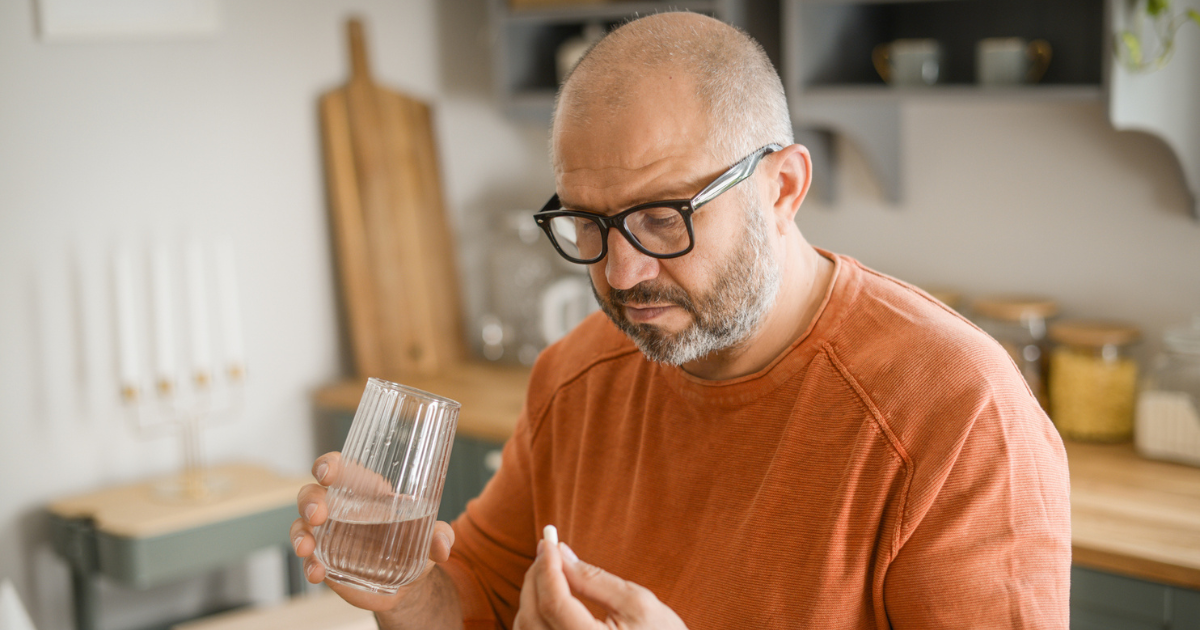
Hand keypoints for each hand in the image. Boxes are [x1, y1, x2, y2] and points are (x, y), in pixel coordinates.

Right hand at [290, 452, 455, 611]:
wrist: (408, 584)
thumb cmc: (416, 546)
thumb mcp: (430, 538)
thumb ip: (440, 536)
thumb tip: (444, 545)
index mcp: (365, 492)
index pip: (341, 468)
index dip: (329, 465)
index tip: (328, 472)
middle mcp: (341, 509)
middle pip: (312, 494)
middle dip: (310, 501)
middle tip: (318, 515)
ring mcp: (328, 535)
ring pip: (302, 525)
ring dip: (300, 534)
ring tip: (307, 548)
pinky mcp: (325, 561)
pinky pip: (309, 559)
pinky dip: (308, 565)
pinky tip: (316, 573)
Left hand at [513, 538, 687, 629]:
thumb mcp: (637, 602)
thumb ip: (593, 578)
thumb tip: (559, 552)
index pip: (554, 603)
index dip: (547, 566)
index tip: (549, 538)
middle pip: (533, 615)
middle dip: (536, 576)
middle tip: (548, 547)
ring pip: (527, 628)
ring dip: (532, 594)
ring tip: (549, 567)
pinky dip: (534, 613)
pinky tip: (548, 594)